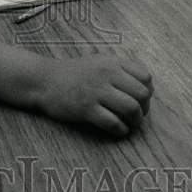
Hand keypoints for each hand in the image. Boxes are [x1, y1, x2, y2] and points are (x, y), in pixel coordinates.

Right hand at [35, 54, 152, 137]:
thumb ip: (120, 69)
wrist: (43, 80)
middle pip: (142, 94)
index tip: (141, 99)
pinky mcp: (86, 109)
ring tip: (129, 124)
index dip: (147, 91)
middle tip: (137, 115)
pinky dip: (120, 130)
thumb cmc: (72, 73)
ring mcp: (96, 92)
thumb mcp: (97, 61)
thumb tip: (145, 85)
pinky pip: (113, 123)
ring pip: (131, 109)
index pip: (145, 77)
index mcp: (111, 63)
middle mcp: (106, 75)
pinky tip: (118, 130)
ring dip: (135, 121)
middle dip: (144, 109)